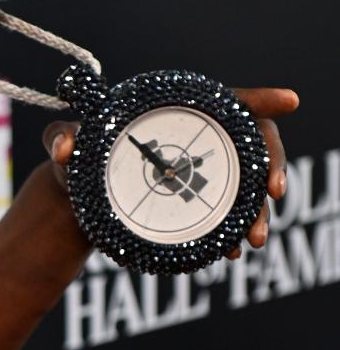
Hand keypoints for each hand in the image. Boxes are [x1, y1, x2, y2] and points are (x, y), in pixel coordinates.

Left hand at [41, 85, 299, 259]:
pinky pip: (228, 216)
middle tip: (272, 194)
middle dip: (271, 166)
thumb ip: (58, 137)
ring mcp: (203, 172)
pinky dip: (232, 233)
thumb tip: (64, 148)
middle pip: (253, 143)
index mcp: (176, 111)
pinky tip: (230, 252)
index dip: (262, 97)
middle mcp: (200, 138)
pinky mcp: (198, 202)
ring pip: (247, 186)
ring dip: (257, 214)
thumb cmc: (76, 157)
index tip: (290, 102)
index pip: (227, 99)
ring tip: (250, 241)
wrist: (77, 196)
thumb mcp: (65, 143)